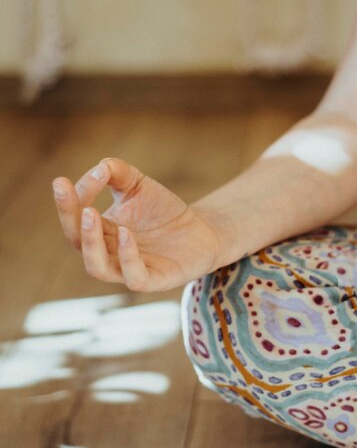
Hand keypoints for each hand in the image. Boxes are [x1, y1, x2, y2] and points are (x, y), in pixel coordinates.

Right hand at [52, 158, 222, 291]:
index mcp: (100, 232)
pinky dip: (126, 256)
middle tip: (66, 192)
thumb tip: (100, 168)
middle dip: (69, 217)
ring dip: (91, 242)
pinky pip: (134, 276)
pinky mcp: (154, 279)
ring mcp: (129, 269)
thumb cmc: (163, 210)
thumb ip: (116, 171)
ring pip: (98, 267)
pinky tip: (126, 233)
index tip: (63, 180)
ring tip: (90, 213)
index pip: (74, 219)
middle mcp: (108, 253)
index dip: (68, 201)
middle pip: (78, 242)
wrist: (201, 229)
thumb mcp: (137, 184)